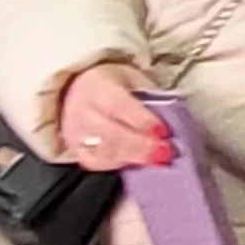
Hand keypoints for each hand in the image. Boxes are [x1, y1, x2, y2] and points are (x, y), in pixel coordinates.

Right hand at [54, 60, 170, 169]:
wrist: (75, 94)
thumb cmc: (111, 85)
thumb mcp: (132, 79)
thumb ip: (148, 96)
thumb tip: (170, 117)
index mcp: (97, 86)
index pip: (119, 105)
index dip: (142, 120)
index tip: (163, 131)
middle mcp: (82, 111)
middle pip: (111, 134)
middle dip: (141, 145)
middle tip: (165, 153)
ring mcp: (76, 135)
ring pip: (104, 152)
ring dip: (133, 159)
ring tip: (156, 161)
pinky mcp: (78, 153)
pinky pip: (97, 164)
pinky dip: (118, 166)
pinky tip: (135, 164)